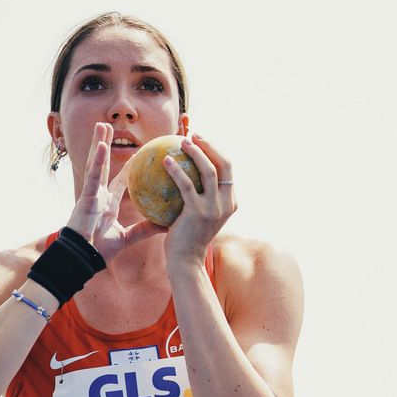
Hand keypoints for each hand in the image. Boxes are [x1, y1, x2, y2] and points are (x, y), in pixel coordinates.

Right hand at [66, 122, 174, 262]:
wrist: (83, 258)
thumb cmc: (99, 250)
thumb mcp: (127, 238)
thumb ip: (144, 230)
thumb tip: (167, 226)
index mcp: (107, 203)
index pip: (120, 181)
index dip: (128, 168)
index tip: (139, 155)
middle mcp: (98, 194)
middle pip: (104, 165)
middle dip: (106, 146)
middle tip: (110, 128)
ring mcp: (91, 193)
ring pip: (96, 164)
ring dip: (98, 143)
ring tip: (101, 125)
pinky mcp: (86, 196)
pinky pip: (94, 175)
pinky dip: (98, 160)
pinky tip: (101, 144)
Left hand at [162, 133, 236, 263]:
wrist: (186, 261)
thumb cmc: (187, 237)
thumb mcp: (200, 214)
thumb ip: (200, 195)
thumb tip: (186, 171)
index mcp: (231, 201)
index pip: (228, 168)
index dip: (216, 149)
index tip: (200, 139)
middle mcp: (227, 203)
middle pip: (225, 164)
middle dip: (211, 145)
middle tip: (193, 135)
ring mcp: (214, 208)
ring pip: (209, 170)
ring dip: (196, 152)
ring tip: (181, 142)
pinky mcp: (198, 212)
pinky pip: (186, 184)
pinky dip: (176, 170)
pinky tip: (165, 160)